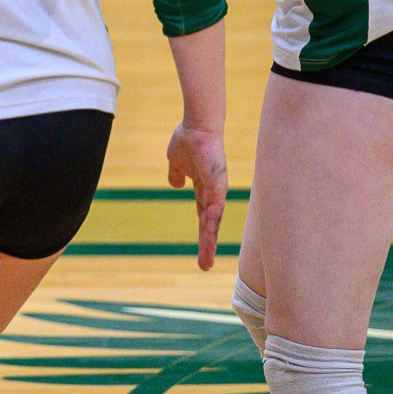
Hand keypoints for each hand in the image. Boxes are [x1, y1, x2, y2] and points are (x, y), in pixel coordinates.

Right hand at [166, 121, 228, 270]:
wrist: (197, 127)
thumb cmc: (188, 140)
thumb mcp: (175, 162)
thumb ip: (176, 174)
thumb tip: (175, 185)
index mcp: (204, 189)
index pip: (203, 217)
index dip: (204, 233)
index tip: (203, 250)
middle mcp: (214, 194)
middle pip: (210, 225)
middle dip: (207, 245)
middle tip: (205, 266)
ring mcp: (217, 192)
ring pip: (212, 223)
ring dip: (209, 243)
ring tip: (206, 261)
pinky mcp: (217, 187)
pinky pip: (213, 211)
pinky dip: (211, 227)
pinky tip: (208, 241)